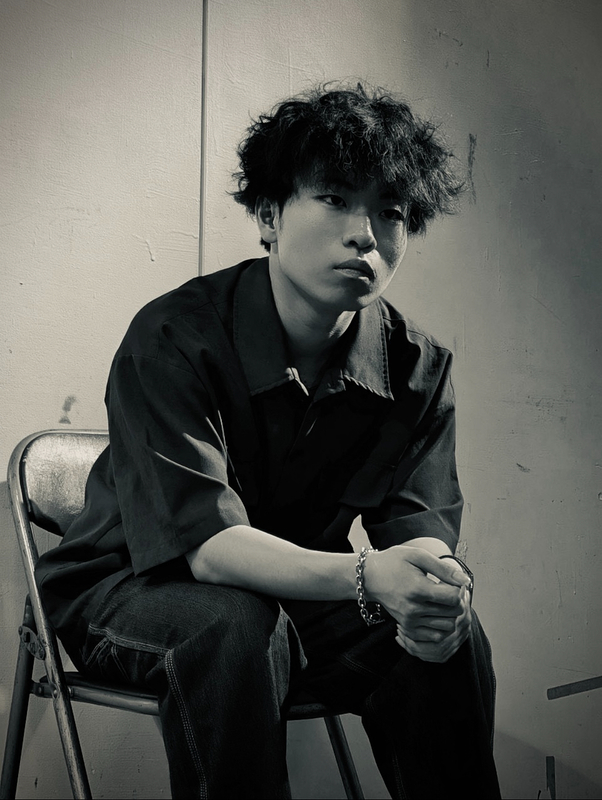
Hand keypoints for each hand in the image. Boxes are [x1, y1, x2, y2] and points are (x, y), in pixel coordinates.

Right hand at [364, 546, 471, 662]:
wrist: (370, 577)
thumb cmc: (394, 562)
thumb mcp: (417, 556)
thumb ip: (443, 569)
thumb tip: (465, 581)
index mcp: (418, 589)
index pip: (454, 597)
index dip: (458, 588)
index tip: (451, 581)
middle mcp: (414, 609)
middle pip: (453, 613)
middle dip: (457, 601)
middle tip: (449, 590)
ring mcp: (410, 621)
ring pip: (447, 626)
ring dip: (451, 614)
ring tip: (443, 600)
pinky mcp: (408, 628)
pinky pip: (436, 635)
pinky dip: (441, 625)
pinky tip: (435, 611)